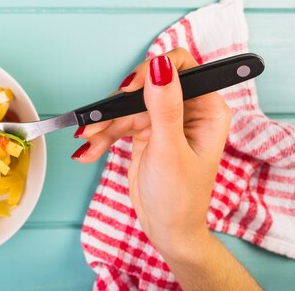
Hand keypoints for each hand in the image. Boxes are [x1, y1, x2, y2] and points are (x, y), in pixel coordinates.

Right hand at [73, 48, 260, 289]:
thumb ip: (164, 107)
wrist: (167, 229)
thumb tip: (161, 65)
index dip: (153, 72)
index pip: (182, 68)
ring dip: (104, 126)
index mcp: (206, 109)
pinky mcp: (145, 132)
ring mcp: (164, 121)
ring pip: (126, 107)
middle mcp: (187, 110)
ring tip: (87, 144)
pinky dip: (102, 137)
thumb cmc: (179, 198)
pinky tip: (88, 151)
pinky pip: (118, 124)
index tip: (128, 90)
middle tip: (96, 124)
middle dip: (117, 107)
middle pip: (145, 87)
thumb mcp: (170, 151)